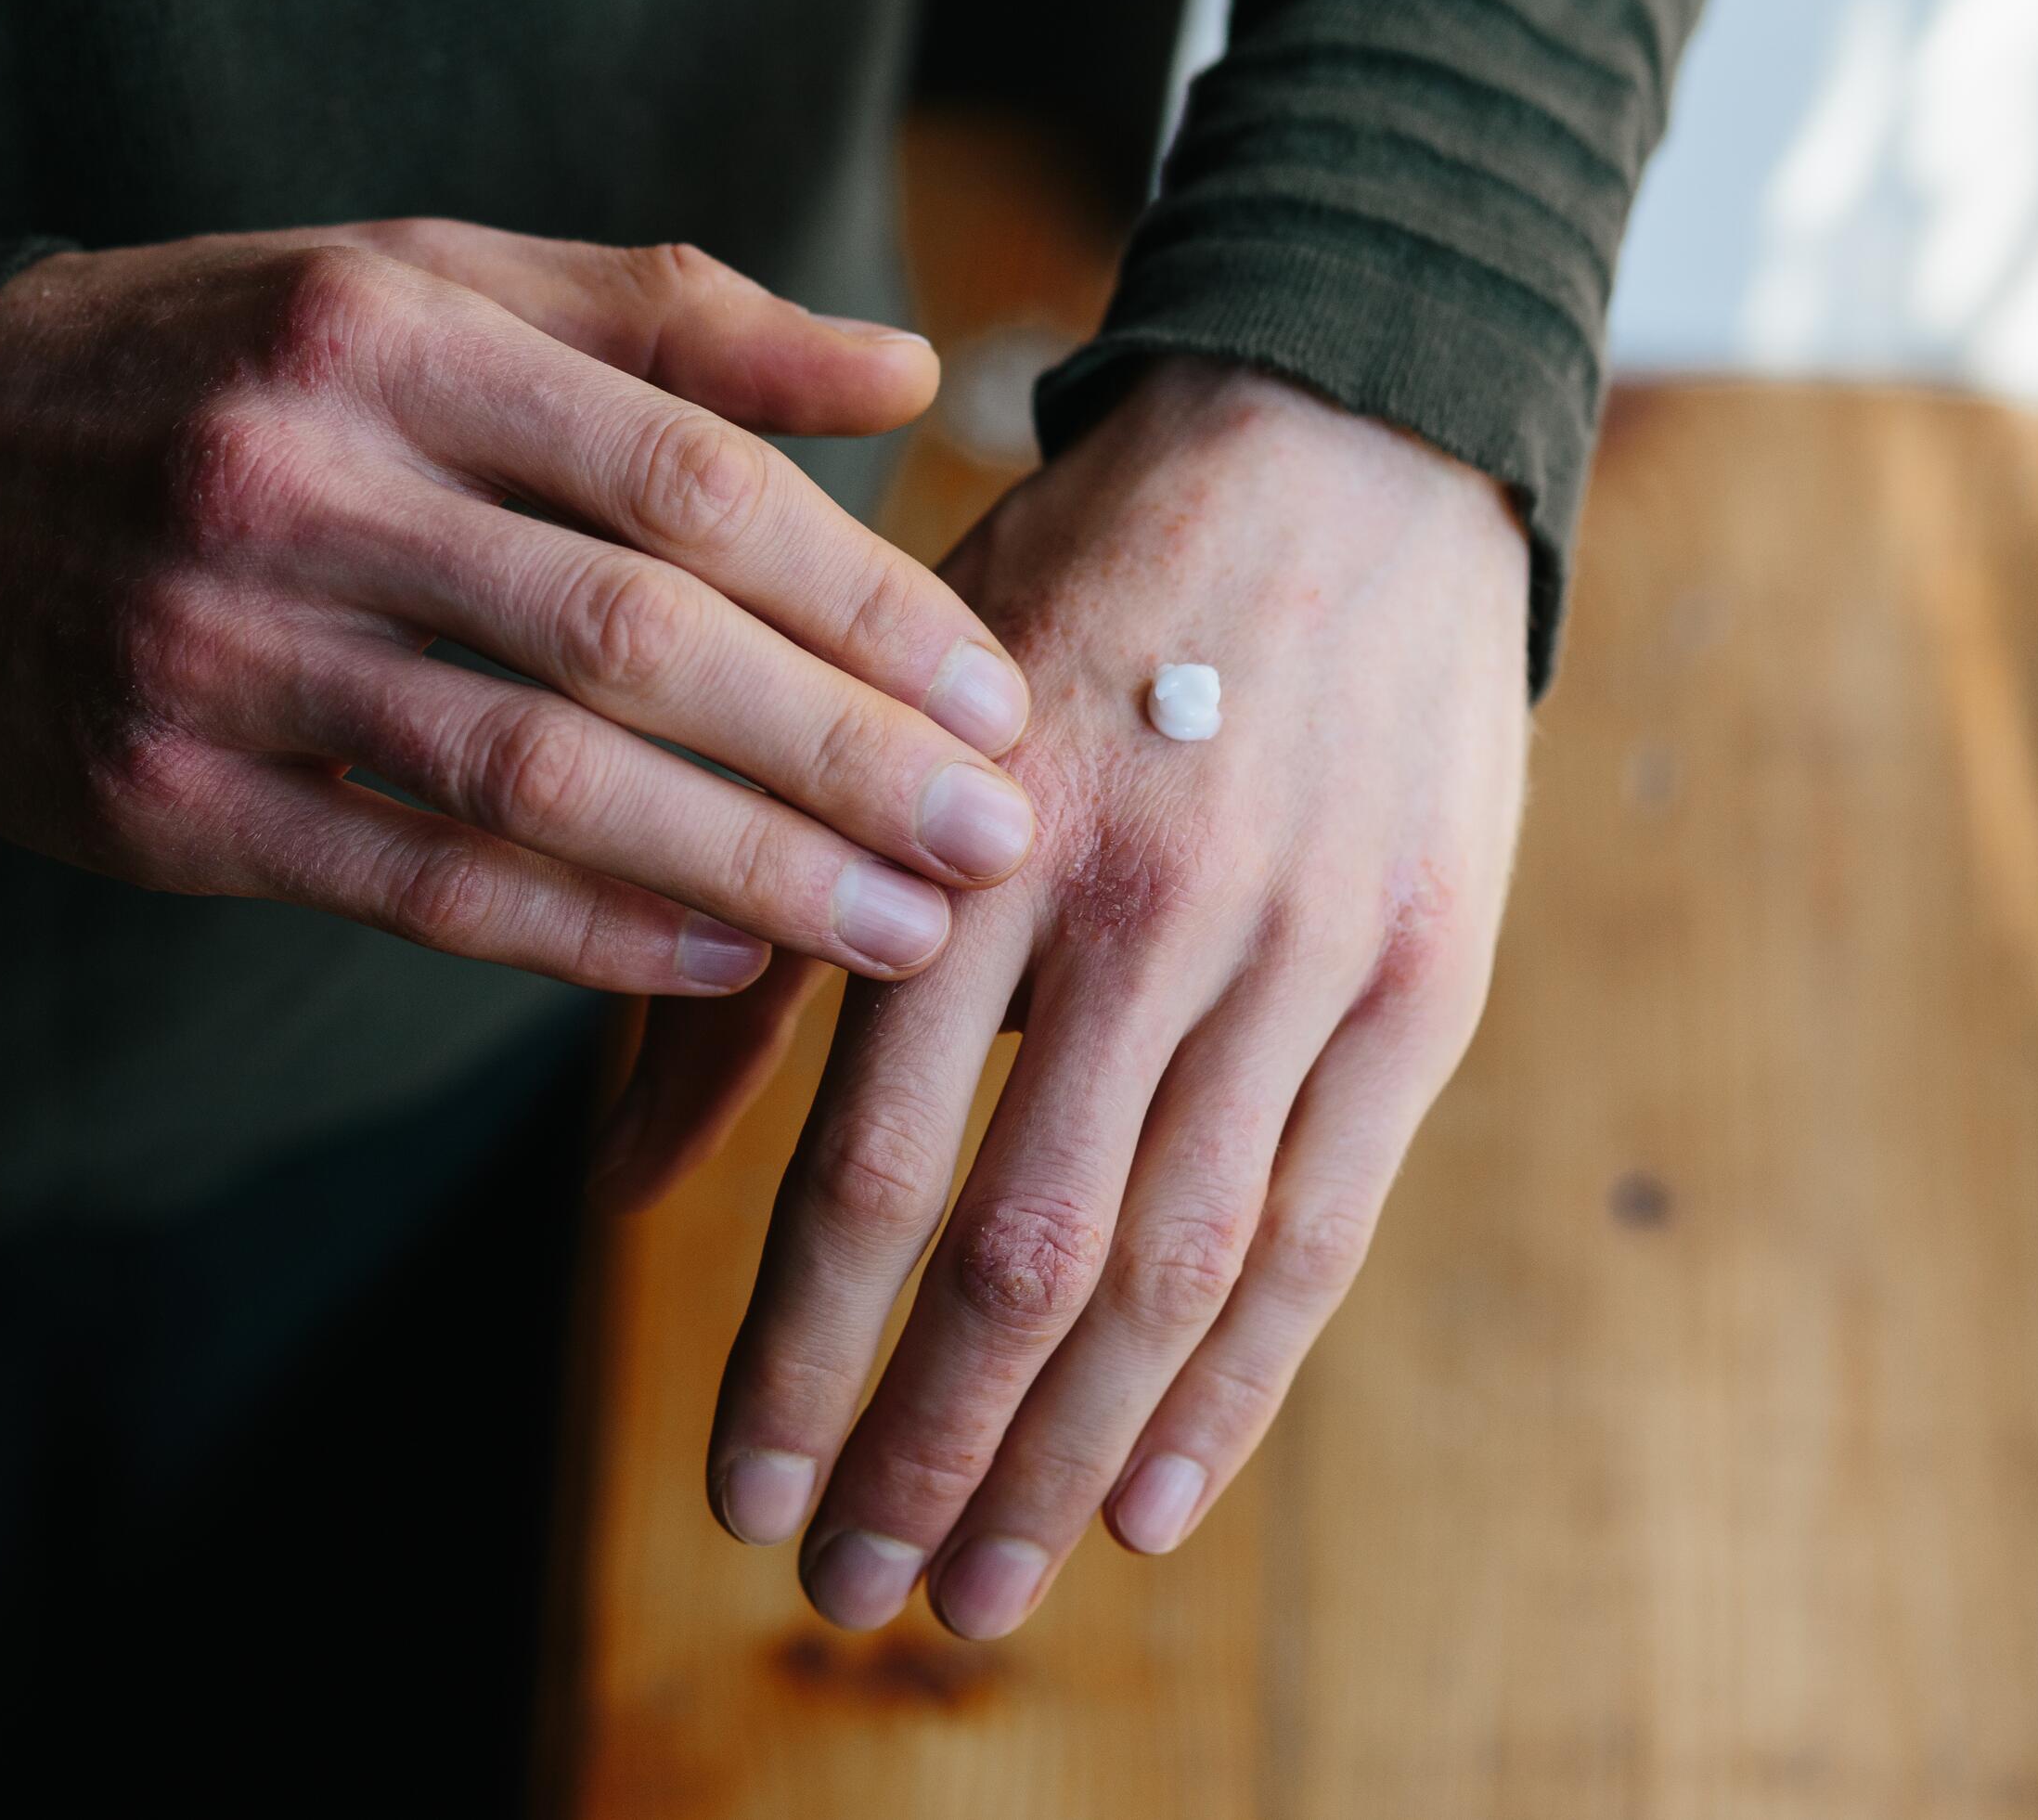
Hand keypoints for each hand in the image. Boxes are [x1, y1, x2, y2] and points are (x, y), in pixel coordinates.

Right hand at [0, 221, 1039, 989]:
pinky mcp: (166, 795)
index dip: (856, 594)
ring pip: (530, 779)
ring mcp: (219, 648)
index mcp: (390, 333)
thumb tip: (907, 379)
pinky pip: (410, 884)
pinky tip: (715, 963)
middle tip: (996, 841)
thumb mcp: (420, 287)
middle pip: (628, 638)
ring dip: (740, 869)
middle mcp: (305, 482)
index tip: (989, 688)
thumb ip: (665, 325)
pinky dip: (576, 933)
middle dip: (838, 756)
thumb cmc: (219, 370)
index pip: (679, 474)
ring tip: (900, 931)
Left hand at [604, 356, 1527, 1634]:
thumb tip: (614, 1194)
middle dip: (922, 1450)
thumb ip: (749, 955)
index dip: (795, 1357)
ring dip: (1065, 1456)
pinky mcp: (1423, 974)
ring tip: (984, 1589)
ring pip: (1173, 1267)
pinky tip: (1153, 1502)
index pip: (865, 1163)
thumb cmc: (1060, 598)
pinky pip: (1326, 1222)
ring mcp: (1299, 946)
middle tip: (848, 1593)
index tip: (737, 1498)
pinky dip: (1238, 1385)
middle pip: (1018, 1252)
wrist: (1334, 444)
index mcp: (968, 834)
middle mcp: (1140, 905)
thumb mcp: (872, 718)